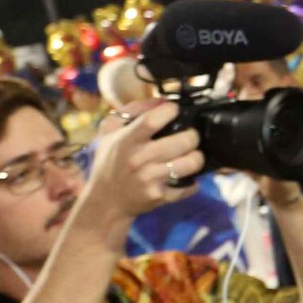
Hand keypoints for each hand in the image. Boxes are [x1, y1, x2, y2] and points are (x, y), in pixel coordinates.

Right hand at [79, 100, 204, 235]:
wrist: (105, 201)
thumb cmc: (109, 161)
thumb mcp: (109, 131)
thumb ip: (133, 110)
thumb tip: (163, 101)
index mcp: (126, 140)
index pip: (153, 120)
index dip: (170, 110)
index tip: (174, 111)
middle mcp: (138, 159)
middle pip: (183, 141)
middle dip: (192, 135)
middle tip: (189, 136)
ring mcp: (150, 179)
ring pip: (192, 163)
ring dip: (196, 157)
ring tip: (191, 155)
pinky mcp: (159, 196)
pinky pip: (190, 186)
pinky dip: (192, 182)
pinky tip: (184, 177)